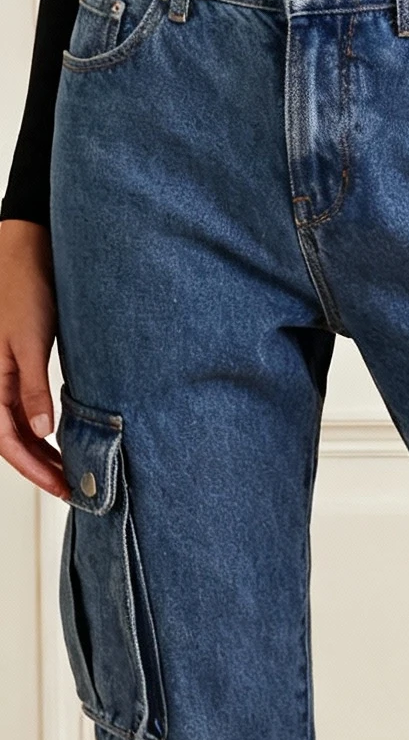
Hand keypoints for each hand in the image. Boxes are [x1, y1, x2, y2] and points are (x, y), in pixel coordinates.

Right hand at [0, 220, 66, 496]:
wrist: (26, 252)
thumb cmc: (23, 288)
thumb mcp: (29, 340)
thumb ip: (33, 387)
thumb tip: (41, 431)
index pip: (7, 439)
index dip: (33, 468)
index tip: (60, 486)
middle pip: (12, 438)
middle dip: (39, 466)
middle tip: (71, 488)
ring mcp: (7, 374)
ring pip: (19, 424)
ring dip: (42, 449)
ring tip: (70, 469)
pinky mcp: (21, 364)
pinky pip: (27, 405)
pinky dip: (43, 426)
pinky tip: (61, 436)